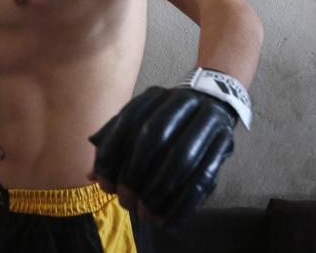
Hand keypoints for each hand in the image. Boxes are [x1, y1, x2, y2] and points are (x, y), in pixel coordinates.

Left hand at [88, 86, 237, 225]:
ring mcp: (208, 123)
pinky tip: (167, 221)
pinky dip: (184, 204)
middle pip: (156, 136)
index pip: (130, 121)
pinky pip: (204, 179)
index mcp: (157, 95)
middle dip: (136, 172)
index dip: (113, 152)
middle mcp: (184, 102)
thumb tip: (91, 174)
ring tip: (143, 213)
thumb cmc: (168, 119)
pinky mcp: (224, 146)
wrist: (215, 102)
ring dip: (159, 190)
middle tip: (124, 200)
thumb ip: (115, 141)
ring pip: (183, 159)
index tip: (103, 182)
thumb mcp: (141, 119)